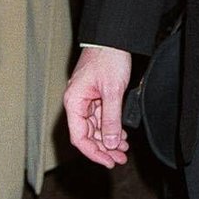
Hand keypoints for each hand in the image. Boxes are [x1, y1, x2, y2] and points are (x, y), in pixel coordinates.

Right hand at [64, 46, 131, 167]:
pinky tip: (122, 135)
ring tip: (124, 149)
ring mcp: (86, 98)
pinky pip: (101, 116)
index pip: (80, 137)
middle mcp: (77, 102)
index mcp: (74, 101)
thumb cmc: (109, 57)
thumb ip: (111, 119)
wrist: (114, 36)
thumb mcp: (113, 91)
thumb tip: (111, 144)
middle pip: (87, 134)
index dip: (94, 152)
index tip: (109, 161)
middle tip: (120, 158)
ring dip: (109, 139)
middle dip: (104, 148)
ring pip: (95, 127)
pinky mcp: (96, 94)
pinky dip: (111, 126)